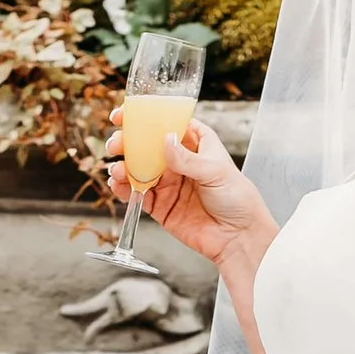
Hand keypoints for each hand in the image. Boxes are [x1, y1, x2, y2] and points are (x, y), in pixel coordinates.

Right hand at [105, 114, 271, 266]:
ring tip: (117, 170)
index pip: (168, 124)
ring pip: (138, 169)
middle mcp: (180, 161)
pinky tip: (118, 185)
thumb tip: (166, 141)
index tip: (125, 114)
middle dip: (128, 142)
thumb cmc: (238, 200)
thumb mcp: (216, 172)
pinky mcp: (160, 206)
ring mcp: (168, 184)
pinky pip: (137, 195)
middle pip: (147, 146)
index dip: (145, 117)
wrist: (238, 238)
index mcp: (196, 144)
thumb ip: (188, 159)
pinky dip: (124, 190)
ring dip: (123, 167)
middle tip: (116, 144)